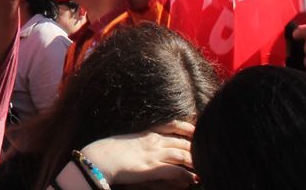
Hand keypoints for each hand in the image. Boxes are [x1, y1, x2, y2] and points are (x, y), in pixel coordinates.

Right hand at [80, 120, 196, 186]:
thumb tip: (147, 145)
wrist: (98, 158)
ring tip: (205, 167)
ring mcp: (153, 154)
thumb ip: (140, 143)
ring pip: (182, 154)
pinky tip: (193, 179)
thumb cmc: (107, 151)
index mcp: (146, 133)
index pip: (172, 125)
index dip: (187, 127)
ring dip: (195, 161)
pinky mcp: (151, 168)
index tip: (197, 130)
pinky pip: (175, 170)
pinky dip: (186, 175)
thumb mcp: (126, 142)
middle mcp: (152, 141)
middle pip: (182, 142)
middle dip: (196, 148)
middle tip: (207, 154)